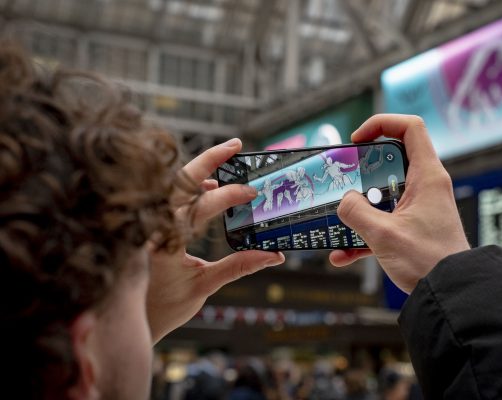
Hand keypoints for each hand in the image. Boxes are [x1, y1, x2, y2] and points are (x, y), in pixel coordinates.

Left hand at [146, 138, 284, 342]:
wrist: (132, 317)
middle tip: (236, 145)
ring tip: (227, 158)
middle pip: (179, 180)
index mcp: (164, 240)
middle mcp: (152, 225)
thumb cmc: (164, 305)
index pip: (198, 206)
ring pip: (172, 184)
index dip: (228, 196)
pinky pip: (170, 196)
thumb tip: (273, 256)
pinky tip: (209, 186)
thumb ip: (238, 266)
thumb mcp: (204, 286)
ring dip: (199, 169)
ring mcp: (148, 222)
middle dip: (209, 159)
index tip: (252, 193)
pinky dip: (190, 186)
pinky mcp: (150, 223)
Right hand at [330, 115, 469, 292]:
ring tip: (338, 218)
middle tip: (343, 178)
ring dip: (359, 206)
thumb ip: (356, 212)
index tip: (357, 140)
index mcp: (427, 177)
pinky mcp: (413, 227)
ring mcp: (419, 207)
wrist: (451, 294)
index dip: (381, 124)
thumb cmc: (429, 262)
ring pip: (383, 192)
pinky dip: (363, 233)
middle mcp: (425, 186)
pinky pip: (384, 220)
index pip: (410, 128)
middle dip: (362, 169)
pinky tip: (343, 254)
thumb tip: (344, 201)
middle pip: (391, 159)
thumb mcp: (384, 234)